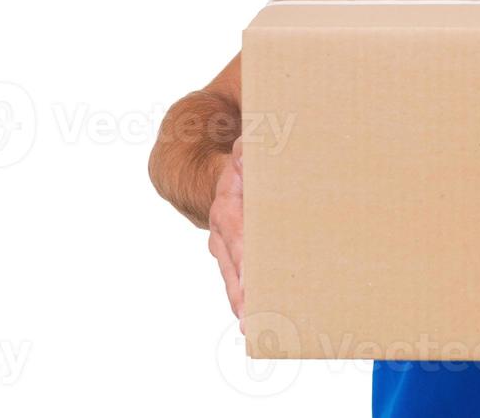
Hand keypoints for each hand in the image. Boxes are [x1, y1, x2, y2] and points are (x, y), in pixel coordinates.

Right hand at [207, 136, 244, 332]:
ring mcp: (224, 251)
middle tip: (253, 317)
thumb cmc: (243, 168)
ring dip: (244, 306)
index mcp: (226, 211)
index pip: (236, 237)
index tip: (252, 276)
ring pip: (233, 282)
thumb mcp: (244, 156)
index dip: (244, 257)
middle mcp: (221, 235)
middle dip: (242, 294)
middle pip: (232, 269)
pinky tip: (260, 324)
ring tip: (256, 330)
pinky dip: (247, 303)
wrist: (219, 179)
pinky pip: (239, 284)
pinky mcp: (233, 261)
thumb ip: (247, 152)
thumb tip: (247, 149)